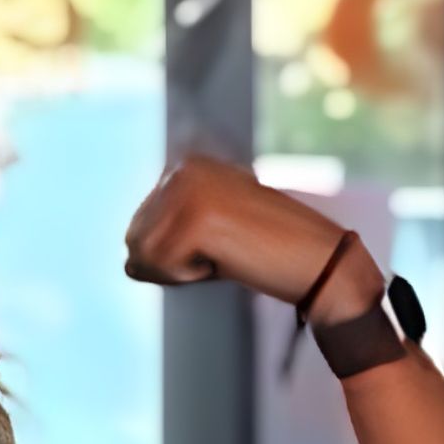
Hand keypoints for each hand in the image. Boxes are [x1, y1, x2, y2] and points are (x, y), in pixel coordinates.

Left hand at [123, 153, 383, 322]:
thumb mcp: (212, 228)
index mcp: (183, 165)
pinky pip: (161, 269)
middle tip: (222, 253)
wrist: (316, 257)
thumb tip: (127, 263)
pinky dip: (190, 278)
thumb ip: (174, 230)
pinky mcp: (194, 218)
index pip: (138, 230)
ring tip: (224, 254)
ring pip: (142, 257)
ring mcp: (187, 191)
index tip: (217, 245)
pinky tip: (225, 261)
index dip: (172, 256)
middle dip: (170, 264)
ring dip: (180, 271)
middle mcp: (180, 169)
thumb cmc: (267, 251)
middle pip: (134, 242)